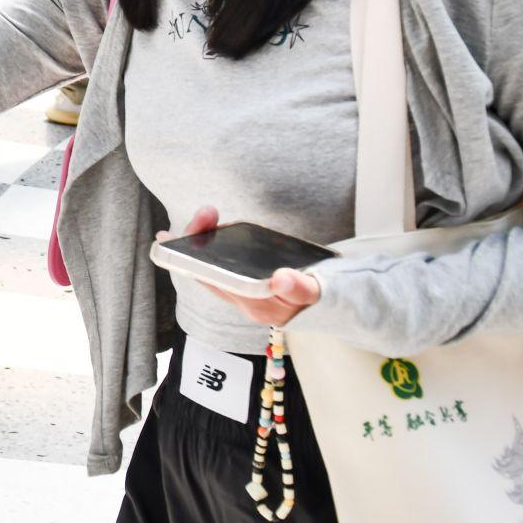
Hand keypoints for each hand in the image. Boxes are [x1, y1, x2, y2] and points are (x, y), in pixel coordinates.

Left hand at [162, 206, 322, 326]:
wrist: (347, 308)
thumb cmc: (332, 298)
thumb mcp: (321, 292)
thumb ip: (301, 289)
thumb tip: (281, 280)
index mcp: (259, 306)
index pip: (216, 281)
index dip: (195, 260)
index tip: (175, 239)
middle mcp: (249, 304)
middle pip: (211, 274)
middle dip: (198, 243)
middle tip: (204, 214)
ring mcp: (251, 297)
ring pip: (217, 271)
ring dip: (207, 244)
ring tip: (205, 218)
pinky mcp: (256, 288)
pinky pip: (228, 270)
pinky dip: (219, 250)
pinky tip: (216, 234)